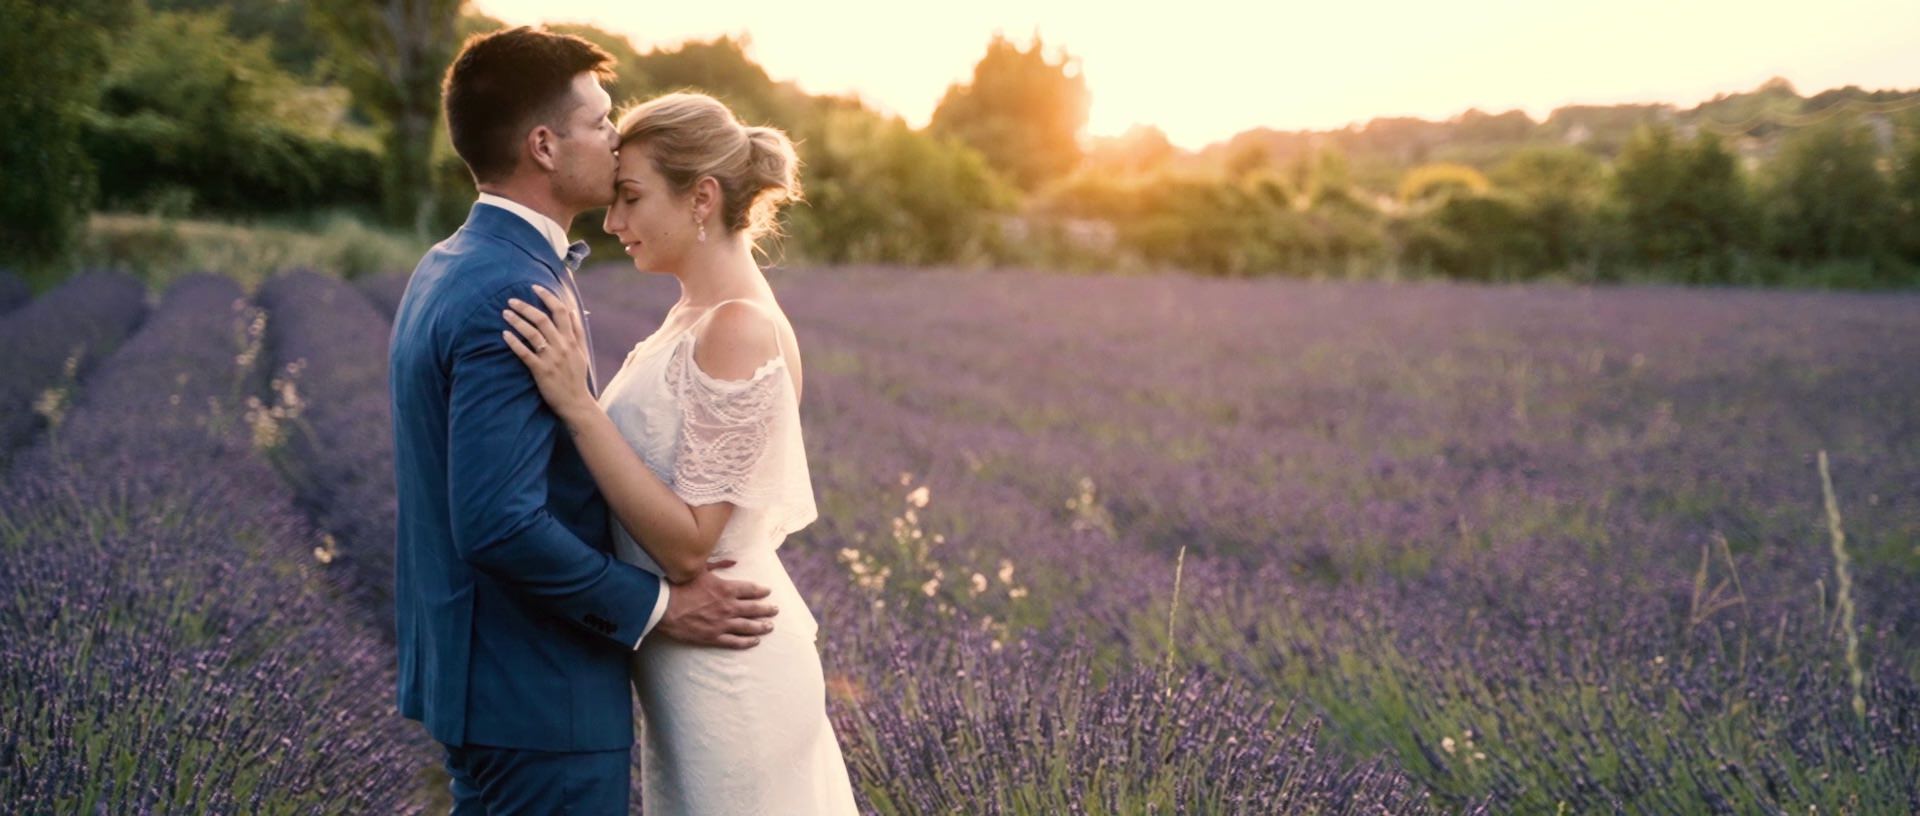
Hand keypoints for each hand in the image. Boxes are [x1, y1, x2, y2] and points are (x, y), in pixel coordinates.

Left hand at [501, 284, 593, 419]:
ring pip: (533, 333)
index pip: (561, 311)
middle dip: (526, 306)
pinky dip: (514, 342)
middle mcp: (563, 346)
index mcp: (572, 340)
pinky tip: (504, 335)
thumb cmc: (577, 377)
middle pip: (543, 318)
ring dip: (517, 321)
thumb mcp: (582, 352)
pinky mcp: (541, 371)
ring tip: (504, 313)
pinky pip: (525, 353)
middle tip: (511, 300)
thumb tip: (574, 310)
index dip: (548, 297)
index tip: (535, 287)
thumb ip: (578, 331)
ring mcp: (552, 358)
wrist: (576, 402)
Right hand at [655, 560, 777, 648]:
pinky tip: (755, 641)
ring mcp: (722, 623)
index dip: (761, 591)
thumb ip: (719, 565)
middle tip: (775, 610)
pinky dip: (747, 642)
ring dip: (761, 627)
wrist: (664, 607)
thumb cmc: (680, 586)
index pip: (751, 590)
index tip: (768, 592)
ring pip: (748, 626)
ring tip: (770, 627)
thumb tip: (734, 561)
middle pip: (754, 609)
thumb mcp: (700, 569)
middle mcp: (728, 607)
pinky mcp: (714, 637)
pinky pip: (735, 641)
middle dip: (767, 609)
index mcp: (726, 589)